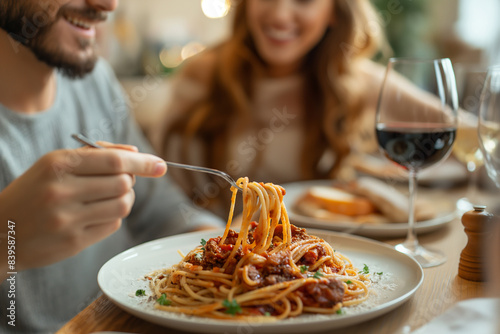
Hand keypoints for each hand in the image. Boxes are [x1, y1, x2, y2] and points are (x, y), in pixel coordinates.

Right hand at [0, 144, 166, 278]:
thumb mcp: (55, 163)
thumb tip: (136, 152)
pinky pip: (113, 225)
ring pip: (123, 205)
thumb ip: (96, 153)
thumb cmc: (33, 192)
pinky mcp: (73, 242)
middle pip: (124, 183)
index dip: (143, 162)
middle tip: (119, 181)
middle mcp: (62, 190)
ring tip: (108, 197)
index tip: (161, 165)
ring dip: (124, 200)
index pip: (114, 161)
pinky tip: (95, 215)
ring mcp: (67, 219)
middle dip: (130, 181)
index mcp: (58, 164)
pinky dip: (112, 217)